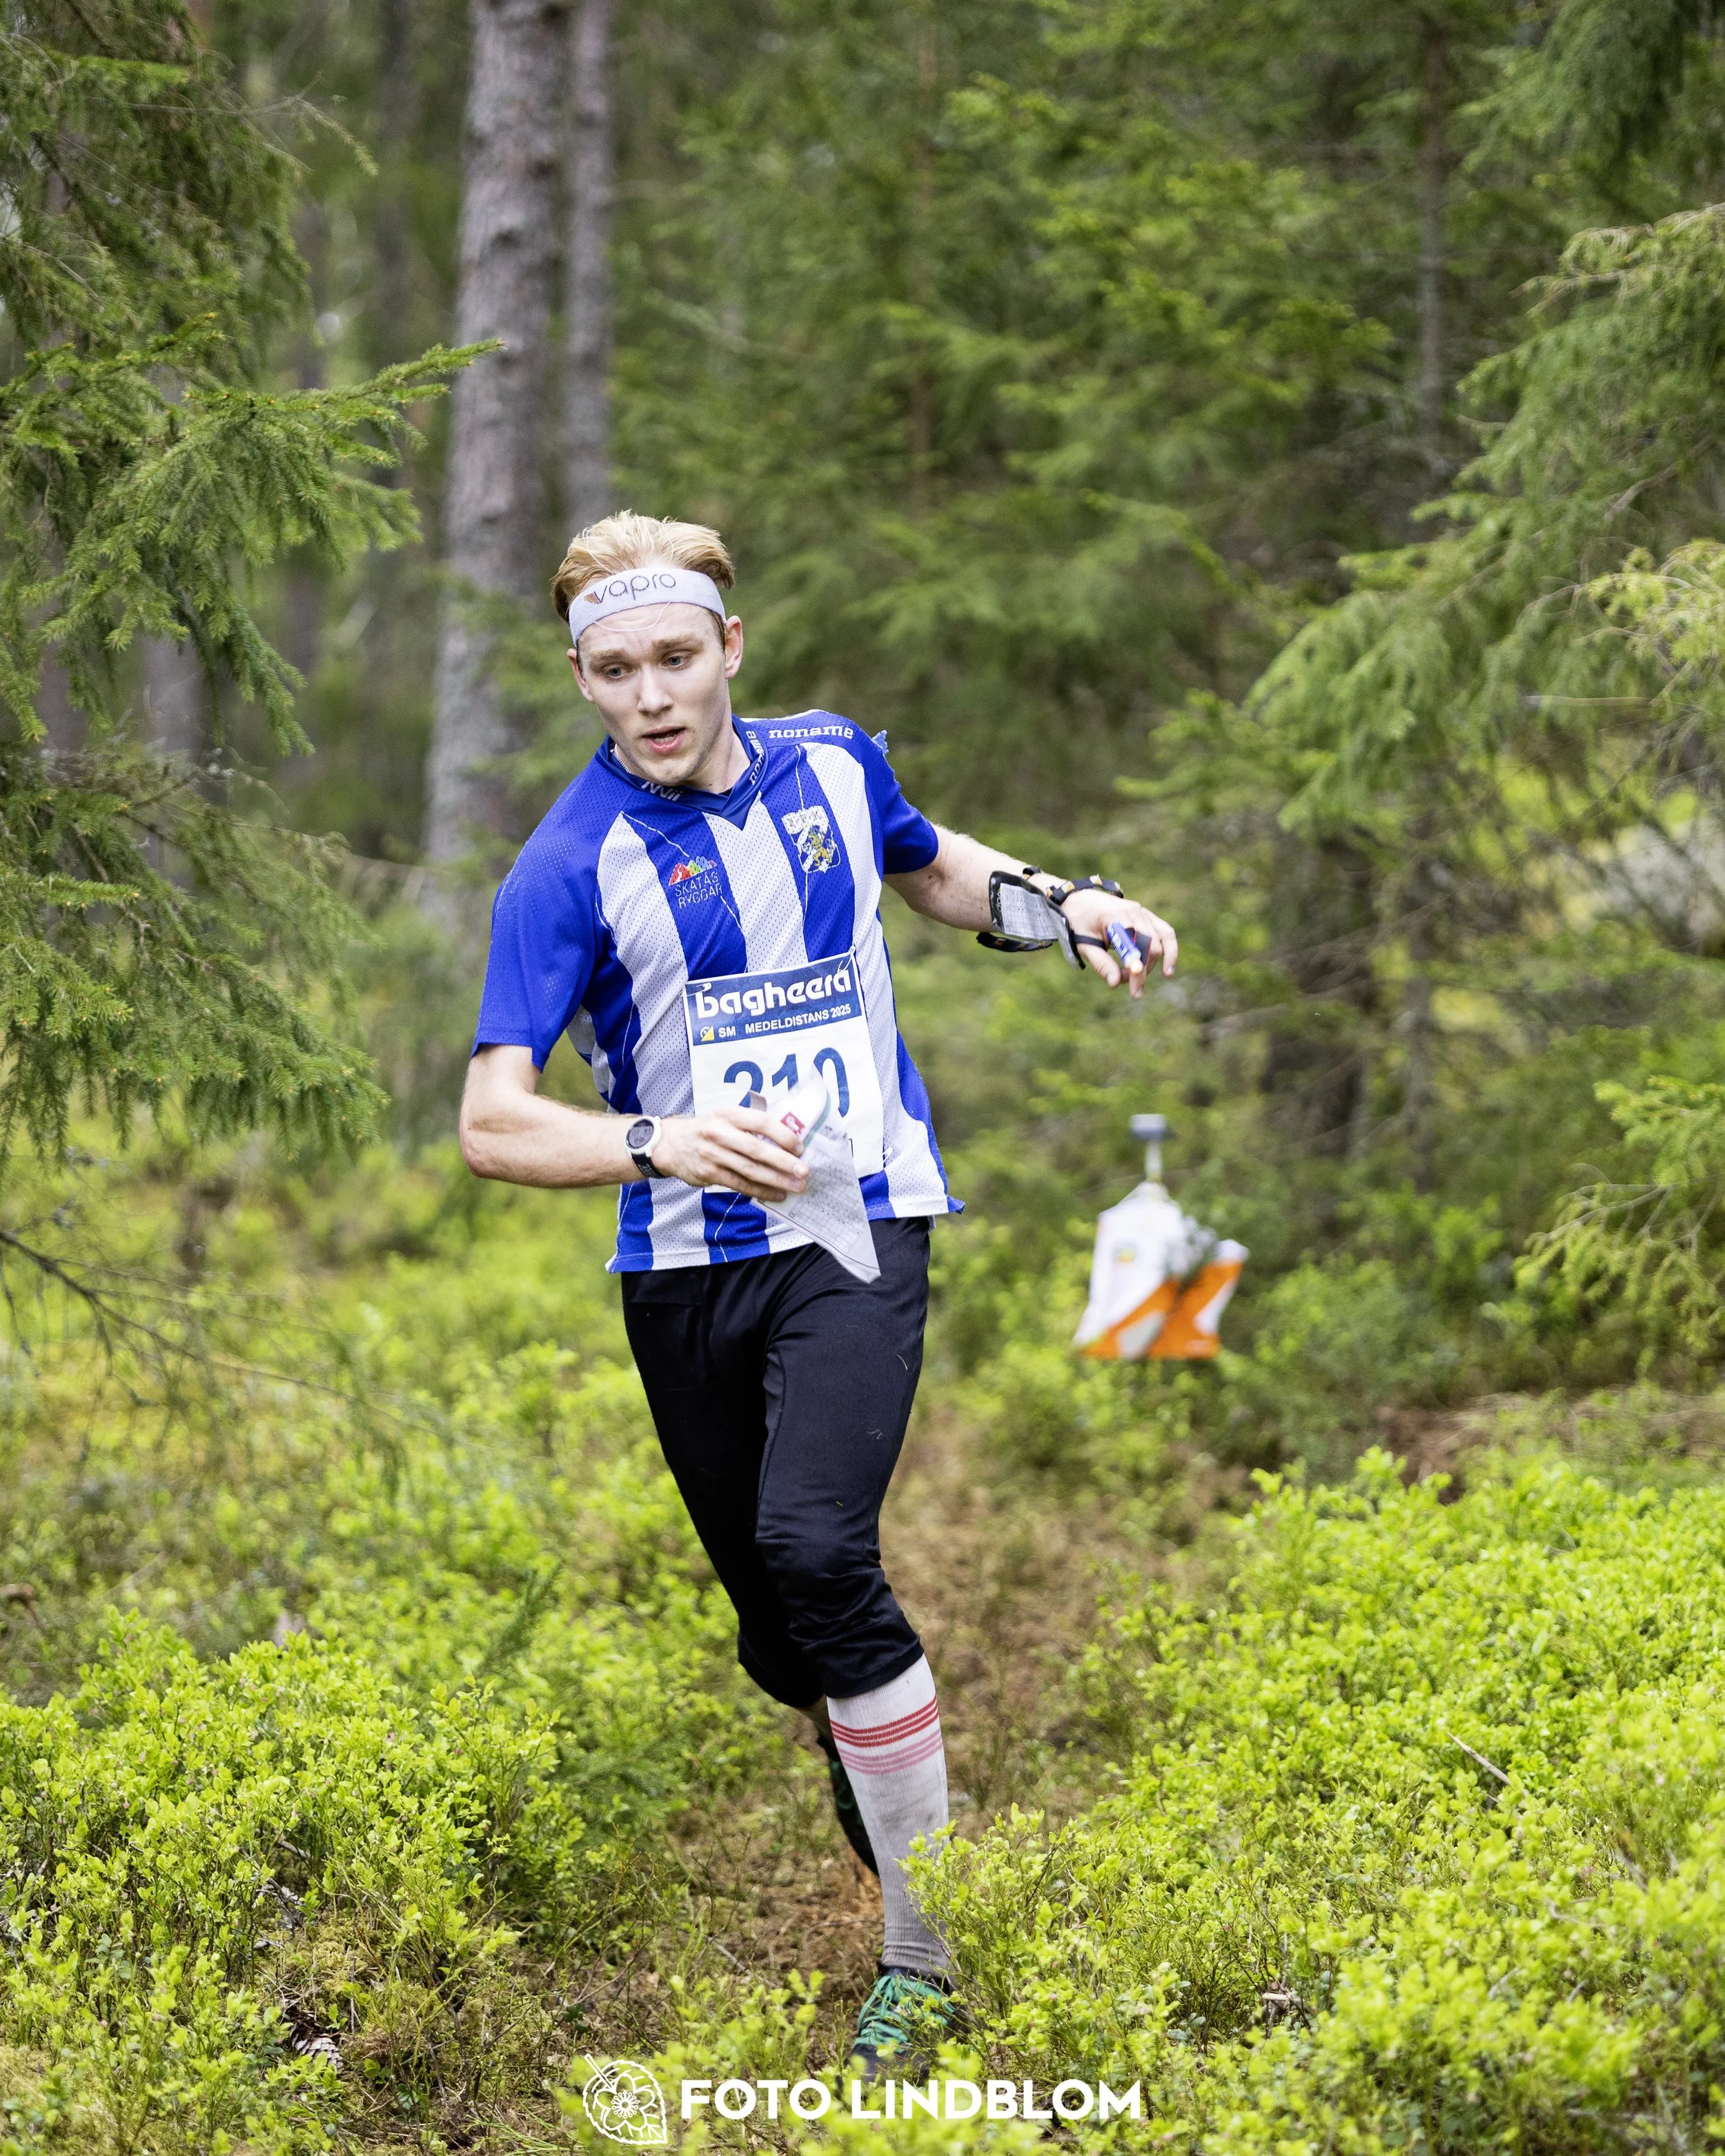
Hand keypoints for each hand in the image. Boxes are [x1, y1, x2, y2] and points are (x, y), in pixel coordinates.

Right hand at [650, 1106, 810, 1200]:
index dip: (782, 1134)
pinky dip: (760, 1190)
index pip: (761, 1122)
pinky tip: (777, 1194)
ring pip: (750, 1170)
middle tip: (804, 1171)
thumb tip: (786, 1140)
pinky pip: (740, 1184)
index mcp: (728, 1114)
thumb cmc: (707, 1129)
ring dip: (776, 1180)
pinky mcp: (710, 1174)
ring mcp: (714, 1155)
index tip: (799, 1146)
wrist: (670, 1144)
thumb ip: (750, 1125)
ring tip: (796, 1186)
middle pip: (757, 1149)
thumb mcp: (725, 1116)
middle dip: (783, 1162)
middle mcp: (720, 1133)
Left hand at [1058, 887, 1177, 997]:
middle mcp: (1132, 912)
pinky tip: (1167, 969)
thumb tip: (1115, 983)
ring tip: (1142, 983)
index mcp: (1114, 918)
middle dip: (1143, 972)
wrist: (1079, 900)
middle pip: (1150, 946)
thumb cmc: (1079, 924)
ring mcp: (1141, 912)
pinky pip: (1165, 932)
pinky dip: (1170, 949)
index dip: (1137, 969)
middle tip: (1132, 990)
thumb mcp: (1083, 945)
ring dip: (1154, 964)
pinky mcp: (1146, 915)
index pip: (1133, 946)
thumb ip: (1101, 964)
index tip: (1135, 990)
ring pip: (1160, 941)